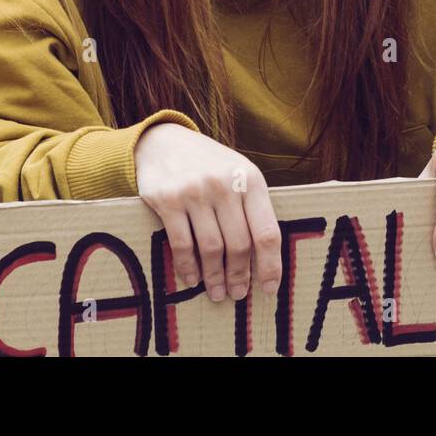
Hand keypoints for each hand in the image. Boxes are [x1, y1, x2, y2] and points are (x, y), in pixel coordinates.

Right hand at [133, 123, 281, 302]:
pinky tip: (192, 278)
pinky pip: (182, 244)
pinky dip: (188, 267)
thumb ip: (252, 206)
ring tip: (217, 291)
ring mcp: (195, 192)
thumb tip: (264, 256)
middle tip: (237, 294)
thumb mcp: (239, 173)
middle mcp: (225, 184)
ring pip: (212, 248)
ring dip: (215, 277)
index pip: (267, 231)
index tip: (269, 288)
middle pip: (239, 244)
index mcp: (250, 179)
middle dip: (240, 276)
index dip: (270, 265)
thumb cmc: (210, 165)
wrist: (164, 141)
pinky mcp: (168, 200)